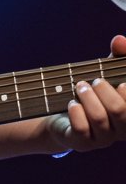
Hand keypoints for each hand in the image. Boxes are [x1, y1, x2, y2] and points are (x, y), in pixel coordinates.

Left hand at [52, 33, 125, 152]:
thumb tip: (119, 40)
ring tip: (79, 86)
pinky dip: (76, 111)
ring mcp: (103, 139)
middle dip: (104, 89)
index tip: (122, 83)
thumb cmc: (94, 92)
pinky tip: (72, 104)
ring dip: (87, 96)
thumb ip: (118, 55)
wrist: (63, 114)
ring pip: (99, 118)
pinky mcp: (83, 144)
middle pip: (120, 111)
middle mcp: (122, 130)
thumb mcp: (107, 71)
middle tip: (94, 81)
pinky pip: (81, 129)